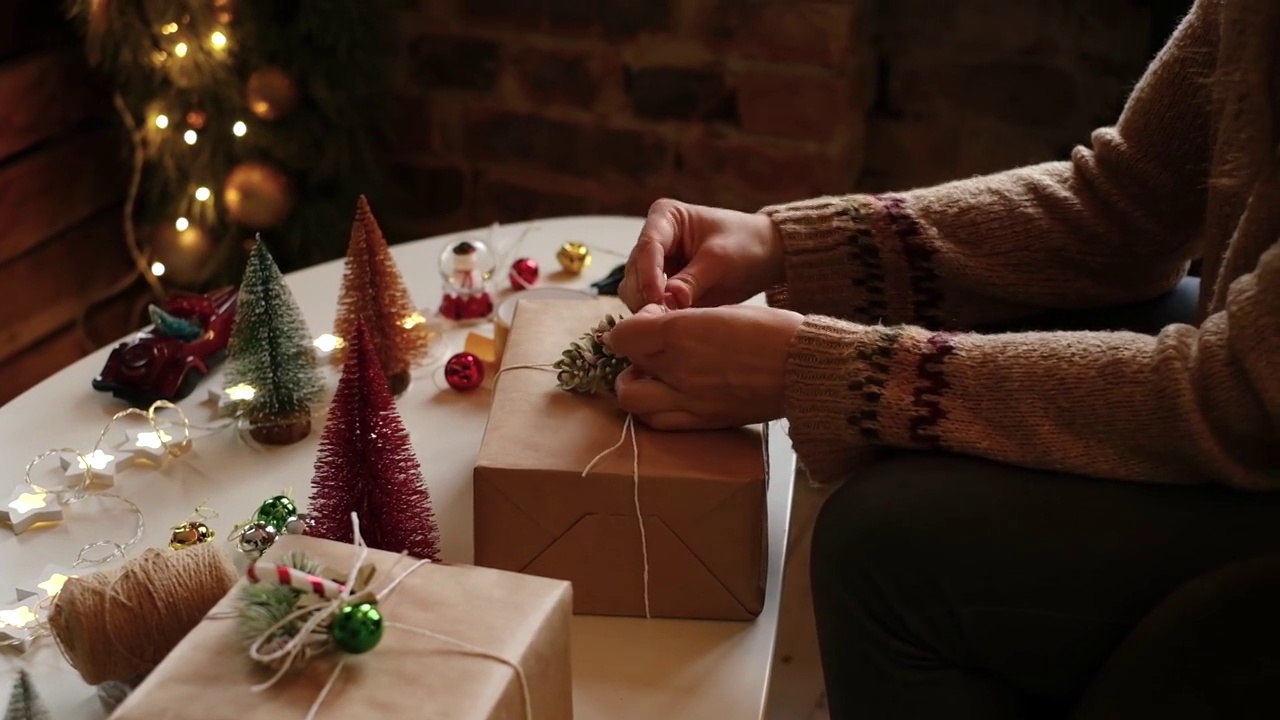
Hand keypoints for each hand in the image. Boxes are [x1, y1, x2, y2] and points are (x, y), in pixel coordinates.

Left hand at [604, 304, 803, 429]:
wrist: (806, 368)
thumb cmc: (769, 331)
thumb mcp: (719, 311)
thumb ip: (680, 320)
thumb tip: (653, 324)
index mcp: (680, 334)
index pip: (623, 337)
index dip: (629, 329)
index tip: (649, 323)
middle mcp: (678, 371)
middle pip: (624, 377)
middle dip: (629, 365)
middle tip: (649, 354)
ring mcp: (690, 402)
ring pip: (636, 405)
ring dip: (639, 390)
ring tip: (658, 378)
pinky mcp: (705, 422)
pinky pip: (662, 423)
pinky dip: (658, 409)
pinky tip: (675, 395)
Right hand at [617, 199, 784, 312]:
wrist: (766, 256)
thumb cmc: (746, 244)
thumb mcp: (721, 260)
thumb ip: (692, 280)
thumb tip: (667, 300)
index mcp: (665, 218)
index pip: (648, 247)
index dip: (648, 275)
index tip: (658, 300)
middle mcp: (654, 240)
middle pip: (634, 271)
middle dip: (646, 295)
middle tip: (663, 318)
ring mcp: (656, 265)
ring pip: (635, 291)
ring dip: (649, 308)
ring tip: (670, 323)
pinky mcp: (663, 288)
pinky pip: (650, 305)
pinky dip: (658, 316)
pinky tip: (672, 325)